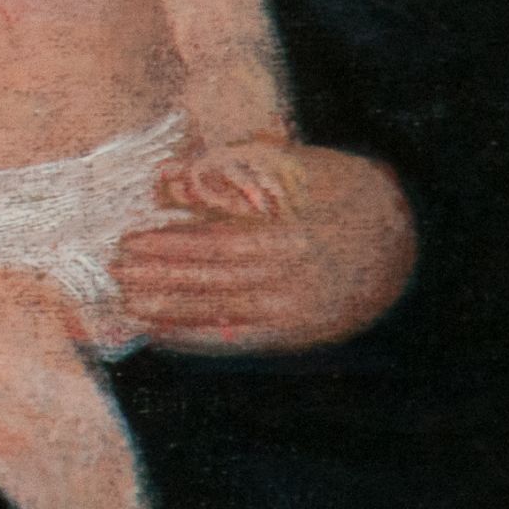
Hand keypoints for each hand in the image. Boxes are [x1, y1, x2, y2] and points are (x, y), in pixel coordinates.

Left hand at [115, 146, 413, 352]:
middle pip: (209, 280)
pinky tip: (159, 332)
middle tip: (113, 271)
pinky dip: (192, 337)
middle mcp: (290, 280)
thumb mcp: (289, 168)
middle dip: (155, 277)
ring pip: (216, 313)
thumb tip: (164, 181)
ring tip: (124, 301)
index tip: (128, 240)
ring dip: (164, 309)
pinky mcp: (291, 334)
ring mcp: (292, 312)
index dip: (167, 244)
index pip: (215, 244)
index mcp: (289, 237)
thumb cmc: (333, 192)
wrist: (395, 240)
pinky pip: (233, 339)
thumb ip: (228, 170)